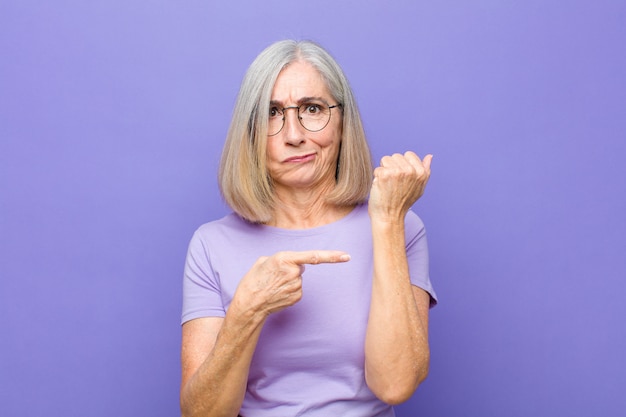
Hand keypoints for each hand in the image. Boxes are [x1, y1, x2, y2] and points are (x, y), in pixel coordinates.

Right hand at [234, 250, 350, 315]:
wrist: (249, 303)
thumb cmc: (254, 280)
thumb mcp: (264, 260)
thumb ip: (282, 259)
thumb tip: (295, 265)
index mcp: (284, 258)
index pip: (313, 256)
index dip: (332, 256)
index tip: (346, 256)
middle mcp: (293, 272)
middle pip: (301, 267)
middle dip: (291, 269)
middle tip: (274, 275)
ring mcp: (296, 286)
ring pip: (298, 279)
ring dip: (288, 281)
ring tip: (273, 285)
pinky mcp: (297, 297)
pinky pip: (297, 290)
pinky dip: (289, 290)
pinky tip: (277, 293)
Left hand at [368, 151, 431, 221]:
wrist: (389, 217)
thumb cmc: (403, 203)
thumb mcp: (420, 187)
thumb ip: (425, 170)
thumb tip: (430, 156)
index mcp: (421, 173)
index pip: (409, 154)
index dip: (402, 165)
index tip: (402, 178)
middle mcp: (411, 171)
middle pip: (396, 156)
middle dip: (392, 167)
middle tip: (394, 183)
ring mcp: (397, 172)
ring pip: (386, 159)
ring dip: (384, 170)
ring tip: (388, 184)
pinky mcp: (385, 174)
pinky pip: (378, 168)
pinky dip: (377, 177)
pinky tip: (381, 186)